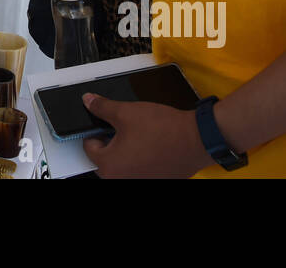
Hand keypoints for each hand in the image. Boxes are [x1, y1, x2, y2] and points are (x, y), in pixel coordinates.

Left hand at [80, 93, 214, 177]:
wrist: (197, 139)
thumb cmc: (164, 129)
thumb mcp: (125, 112)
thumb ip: (102, 107)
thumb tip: (88, 101)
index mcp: (110, 167)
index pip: (89, 147)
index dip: (96, 130)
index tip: (104, 123)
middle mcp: (122, 180)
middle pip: (105, 159)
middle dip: (111, 142)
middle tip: (124, 128)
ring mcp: (140, 183)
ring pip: (123, 165)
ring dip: (126, 152)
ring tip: (140, 136)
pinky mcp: (156, 181)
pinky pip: (140, 170)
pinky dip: (141, 159)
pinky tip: (151, 146)